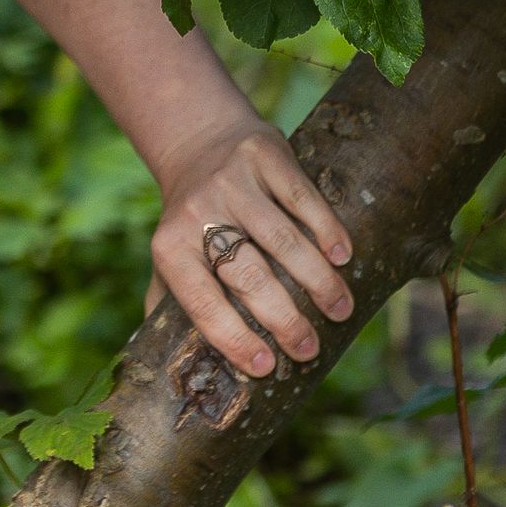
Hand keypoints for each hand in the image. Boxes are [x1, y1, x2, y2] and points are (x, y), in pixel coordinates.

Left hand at [147, 105, 356, 378]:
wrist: (199, 140)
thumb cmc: (189, 217)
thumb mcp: (168, 255)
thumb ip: (166, 302)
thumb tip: (162, 364)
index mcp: (169, 246)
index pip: (200, 301)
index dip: (231, 337)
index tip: (264, 366)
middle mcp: (197, 213)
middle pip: (246, 275)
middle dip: (282, 319)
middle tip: (308, 348)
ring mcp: (231, 182)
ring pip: (281, 239)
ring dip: (316, 280)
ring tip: (340, 311)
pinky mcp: (263, 155)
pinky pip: (301, 198)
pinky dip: (326, 229)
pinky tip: (343, 257)